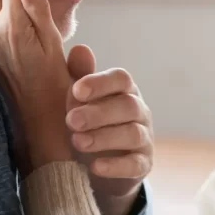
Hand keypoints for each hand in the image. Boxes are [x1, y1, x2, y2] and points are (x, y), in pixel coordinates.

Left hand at [65, 45, 153, 214]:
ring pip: (132, 134)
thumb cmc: (87, 122)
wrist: (95, 164)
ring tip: (77, 142)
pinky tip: (95, 167)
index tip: (76, 91)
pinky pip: (134, 164)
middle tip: (71, 120)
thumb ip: (80, 75)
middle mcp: (139, 111)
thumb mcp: (80, 99)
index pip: (121, 79)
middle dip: (98, 113)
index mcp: (124, 90)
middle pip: (127, 106)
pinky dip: (116, 166)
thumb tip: (80, 48)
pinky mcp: (142, 164)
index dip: (100, 83)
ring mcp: (144, 138)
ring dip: (104, 137)